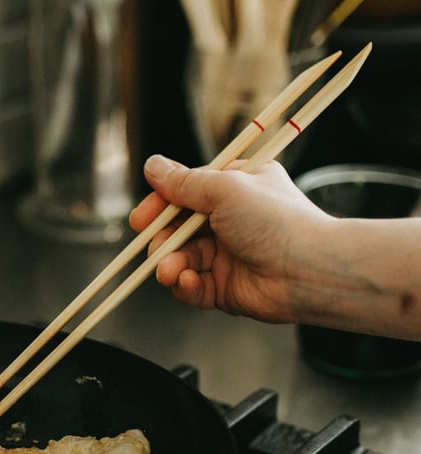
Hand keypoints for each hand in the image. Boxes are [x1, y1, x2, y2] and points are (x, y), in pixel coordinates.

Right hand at [128, 155, 326, 323]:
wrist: (311, 272)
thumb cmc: (276, 221)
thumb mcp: (225, 189)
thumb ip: (184, 182)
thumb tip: (152, 166)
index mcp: (234, 189)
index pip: (185, 193)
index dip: (160, 206)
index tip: (142, 218)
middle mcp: (229, 221)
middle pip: (177, 229)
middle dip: (162, 239)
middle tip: (156, 246)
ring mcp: (226, 256)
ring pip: (180, 259)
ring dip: (170, 264)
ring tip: (170, 270)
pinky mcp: (225, 288)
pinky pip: (192, 286)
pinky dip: (184, 285)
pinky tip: (186, 281)